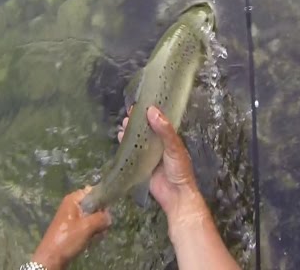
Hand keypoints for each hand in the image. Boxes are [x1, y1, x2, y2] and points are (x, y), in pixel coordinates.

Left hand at [32, 186, 111, 269]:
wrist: (51, 258)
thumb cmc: (67, 239)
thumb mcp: (87, 227)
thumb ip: (101, 218)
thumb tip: (109, 216)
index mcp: (73, 199)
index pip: (92, 191)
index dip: (102, 198)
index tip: (108, 209)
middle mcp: (72, 205)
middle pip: (93, 204)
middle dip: (100, 214)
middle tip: (103, 224)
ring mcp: (71, 217)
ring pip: (91, 215)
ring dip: (97, 224)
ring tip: (99, 233)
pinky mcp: (72, 227)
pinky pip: (87, 224)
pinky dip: (92, 230)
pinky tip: (93, 238)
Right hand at [118, 106, 208, 228]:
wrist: (175, 195)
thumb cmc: (179, 169)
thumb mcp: (174, 147)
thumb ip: (164, 130)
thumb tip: (152, 111)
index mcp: (170, 138)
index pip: (159, 121)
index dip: (150, 112)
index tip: (141, 104)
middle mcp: (159, 144)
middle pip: (146, 129)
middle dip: (138, 121)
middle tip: (129, 113)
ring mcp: (150, 154)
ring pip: (138, 139)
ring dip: (131, 131)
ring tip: (123, 123)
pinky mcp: (141, 164)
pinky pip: (132, 152)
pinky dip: (126, 144)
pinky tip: (120, 137)